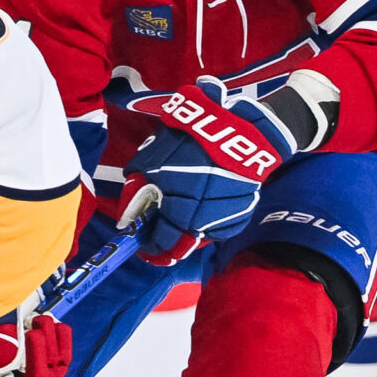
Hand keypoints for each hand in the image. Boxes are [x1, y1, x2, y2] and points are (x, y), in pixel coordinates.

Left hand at [115, 77, 307, 265]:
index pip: (162, 242)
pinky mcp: (245, 208)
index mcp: (179, 214)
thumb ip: (138, 185)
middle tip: (163, 236)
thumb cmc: (186, 144)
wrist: (230, 129)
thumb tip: (131, 203)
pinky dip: (213, 222)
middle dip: (170, 243)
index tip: (145, 246)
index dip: (152, 247)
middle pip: (184, 244)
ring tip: (185, 218)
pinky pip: (225, 224)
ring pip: (205, 235)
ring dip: (192, 231)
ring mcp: (227, 217)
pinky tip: (207, 210)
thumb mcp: (151, 162)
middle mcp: (204, 222)